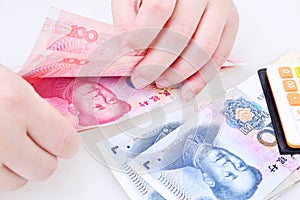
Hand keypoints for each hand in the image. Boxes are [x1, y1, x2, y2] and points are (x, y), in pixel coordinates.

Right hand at [0, 65, 79, 189]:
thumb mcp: (12, 83)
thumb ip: (39, 108)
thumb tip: (65, 125)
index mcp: (16, 103)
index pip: (63, 140)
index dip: (68, 144)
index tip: (66, 143)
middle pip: (44, 168)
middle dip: (45, 158)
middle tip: (39, 146)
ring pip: (17, 182)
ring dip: (19, 168)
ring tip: (9, 147)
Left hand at [112, 0, 238, 100]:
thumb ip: (127, 18)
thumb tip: (127, 51)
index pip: (158, 9)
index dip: (143, 35)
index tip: (130, 54)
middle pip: (180, 33)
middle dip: (157, 63)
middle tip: (141, 78)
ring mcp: (219, 8)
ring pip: (203, 48)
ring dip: (179, 73)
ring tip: (161, 82)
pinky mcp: (230, 23)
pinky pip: (219, 56)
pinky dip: (202, 78)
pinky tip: (187, 89)